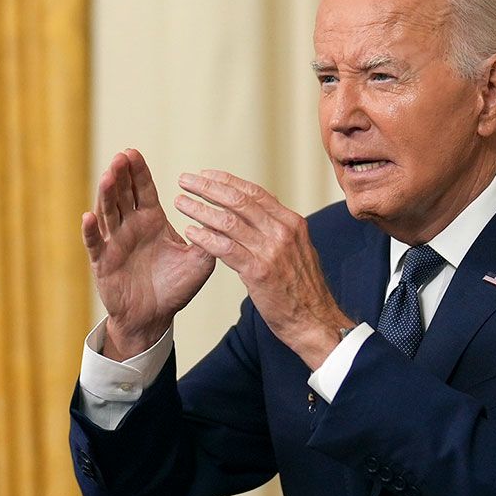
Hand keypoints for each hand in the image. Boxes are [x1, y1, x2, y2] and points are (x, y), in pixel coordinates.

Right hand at [83, 150, 213, 357]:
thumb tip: (225, 218)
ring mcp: (114, 243)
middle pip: (123, 194)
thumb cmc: (175, 287)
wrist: (154, 317)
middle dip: (121, 175)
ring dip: (106, 194)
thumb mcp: (199, 262)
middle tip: (121, 156)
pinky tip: (89, 216)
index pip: (143, 190)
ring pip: (108, 213)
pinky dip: (91, 231)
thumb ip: (210, 240)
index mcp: (151, 221)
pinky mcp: (103, 262)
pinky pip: (95, 244)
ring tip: (108, 176)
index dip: (138, 171)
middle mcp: (130, 227)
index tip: (133, 152)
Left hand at [174, 171, 352, 367]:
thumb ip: (278, 230)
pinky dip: (205, 237)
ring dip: (200, 209)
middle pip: (239, 200)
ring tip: (181, 202)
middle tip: (185, 180)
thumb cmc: (302, 289)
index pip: (255, 192)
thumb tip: (259, 212)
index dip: (227, 181)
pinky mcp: (258, 271)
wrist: (315, 320)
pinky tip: (190, 232)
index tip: (206, 175)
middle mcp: (282, 231)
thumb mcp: (297, 250)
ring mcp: (271, 250)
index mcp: (291, 222)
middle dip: (208, 188)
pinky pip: (225, 248)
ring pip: (228, 221)